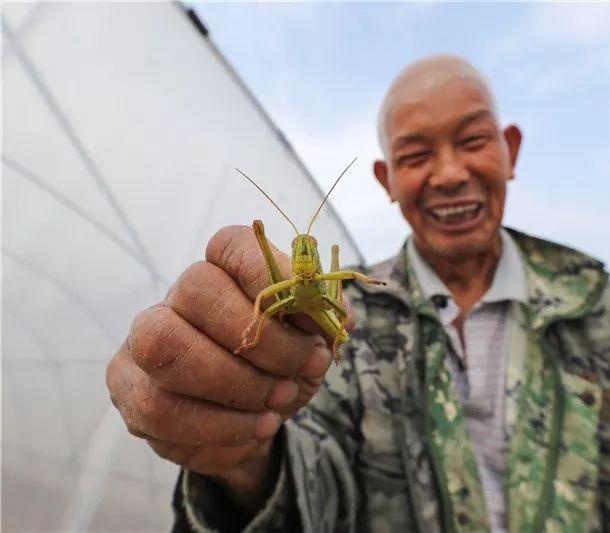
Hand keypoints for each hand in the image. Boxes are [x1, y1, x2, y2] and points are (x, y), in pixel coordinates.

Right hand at [106, 225, 335, 507]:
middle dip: (262, 341)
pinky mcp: (129, 390)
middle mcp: (175, 296)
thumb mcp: (315, 342)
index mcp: (222, 269)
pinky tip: (256, 428)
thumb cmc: (284, 366)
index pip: (232, 246)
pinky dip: (220, 425)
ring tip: (280, 403)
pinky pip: (159, 408)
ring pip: (169, 351)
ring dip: (238, 387)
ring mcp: (142, 341)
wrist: (256, 420)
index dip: (271, 274)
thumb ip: (326, 320)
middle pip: (197, 290)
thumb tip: (340, 314)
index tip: (312, 320)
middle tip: (300, 370)